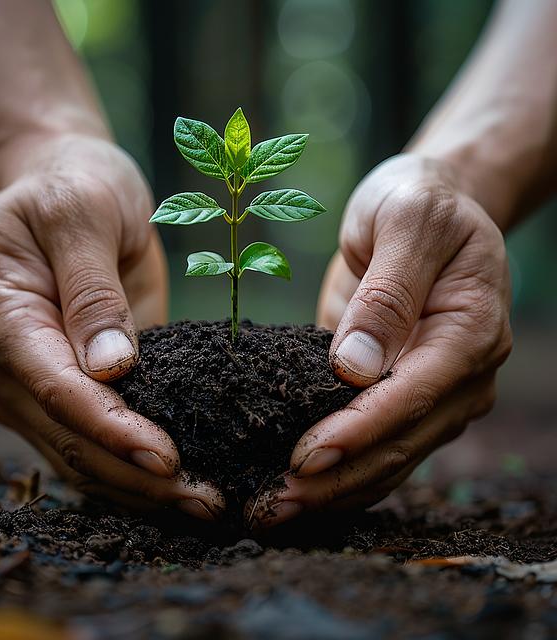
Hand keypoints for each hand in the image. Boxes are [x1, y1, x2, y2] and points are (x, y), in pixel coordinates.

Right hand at [0, 133, 223, 519]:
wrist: (65, 181)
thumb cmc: (74, 186)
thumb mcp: (82, 216)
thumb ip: (91, 291)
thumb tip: (111, 369)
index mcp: (0, 314)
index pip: (57, 389)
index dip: (113, 429)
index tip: (167, 458)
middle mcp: (5, 360)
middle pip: (68, 435)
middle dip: (136, 474)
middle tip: (206, 502)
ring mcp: (31, 378)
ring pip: (77, 451)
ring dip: (137, 484)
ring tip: (202, 503)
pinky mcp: (64, 382)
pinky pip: (90, 437)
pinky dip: (129, 465)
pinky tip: (173, 481)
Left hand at [248, 153, 511, 527]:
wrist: (430, 204)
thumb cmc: (418, 203)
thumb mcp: (407, 223)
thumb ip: (389, 293)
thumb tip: (354, 369)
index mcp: (470, 332)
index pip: (411, 396)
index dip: (357, 432)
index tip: (303, 458)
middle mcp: (458, 374)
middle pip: (399, 443)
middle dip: (337, 479)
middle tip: (274, 507)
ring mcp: (431, 390)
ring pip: (387, 458)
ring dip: (333, 490)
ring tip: (274, 512)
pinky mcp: (398, 392)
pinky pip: (372, 443)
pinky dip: (338, 471)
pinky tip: (297, 489)